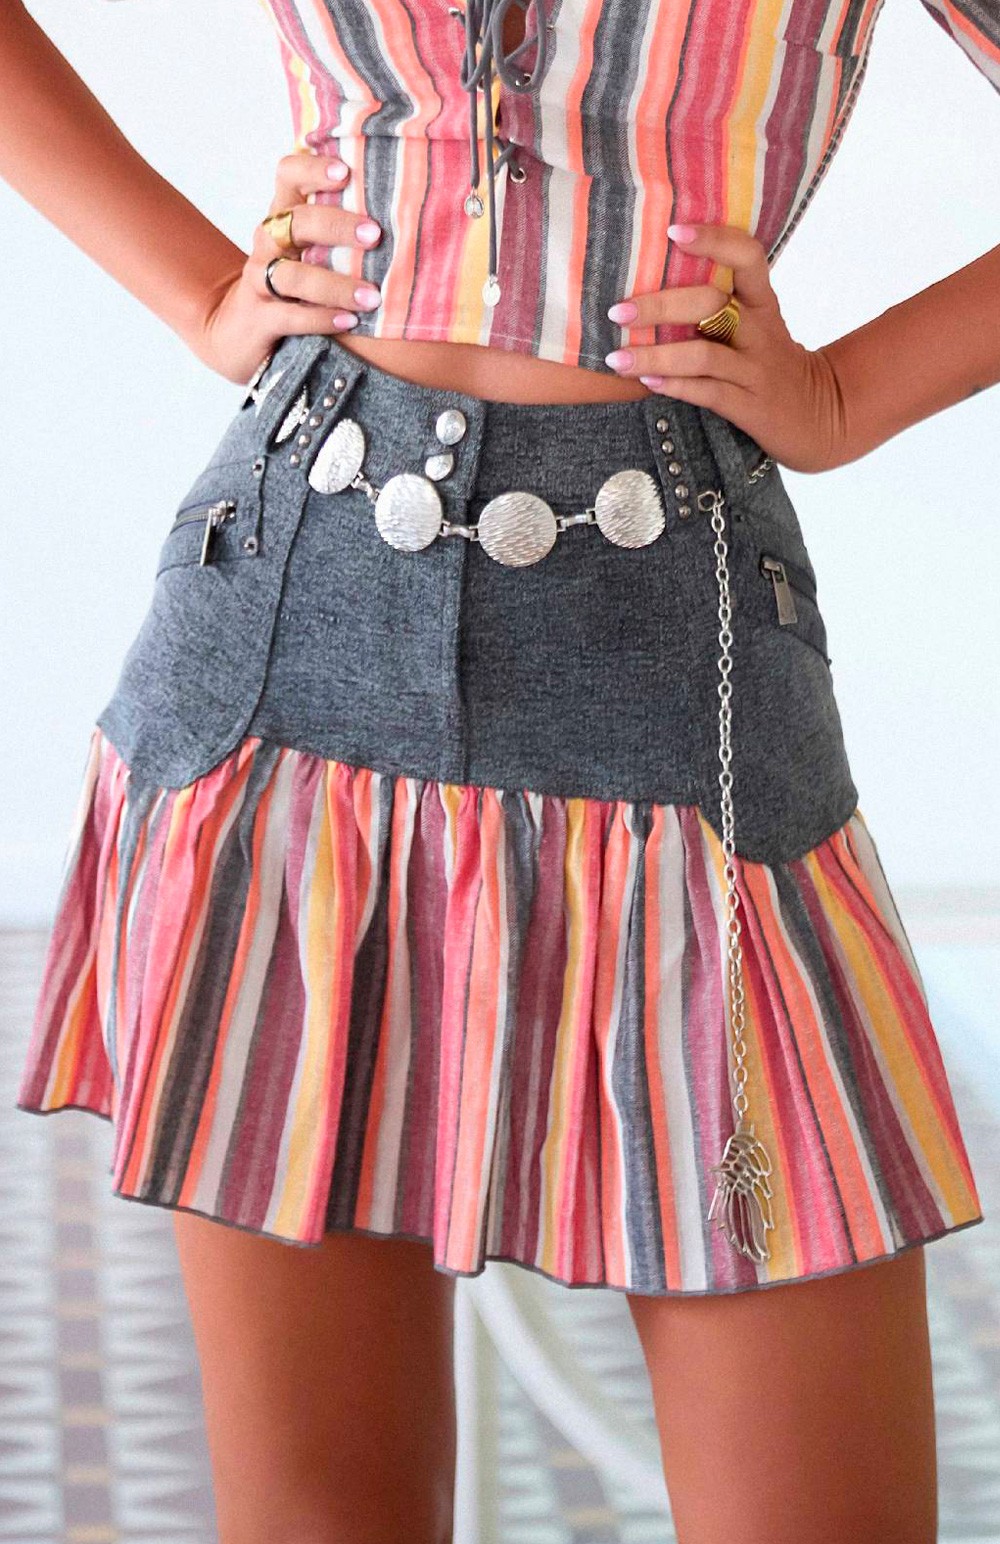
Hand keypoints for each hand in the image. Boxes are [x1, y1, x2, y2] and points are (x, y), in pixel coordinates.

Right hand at [183, 150, 383, 384]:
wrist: (239, 330)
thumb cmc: (293, 284)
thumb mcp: (309, 249)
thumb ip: (340, 229)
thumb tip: (406, 214)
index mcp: (282, 215)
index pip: (288, 175)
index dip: (313, 169)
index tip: (346, 172)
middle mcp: (268, 242)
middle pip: (297, 221)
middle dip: (336, 226)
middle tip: (374, 235)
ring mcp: (260, 280)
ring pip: (292, 275)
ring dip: (335, 284)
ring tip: (372, 296)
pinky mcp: (260, 318)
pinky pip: (291, 317)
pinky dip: (322, 318)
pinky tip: (350, 321)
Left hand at [604, 223, 848, 473]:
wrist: (815, 416)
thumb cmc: (767, 364)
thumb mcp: (757, 326)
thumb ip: (720, 304)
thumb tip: (653, 279)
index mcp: (763, 302)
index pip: (747, 256)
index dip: (714, 240)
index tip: (673, 232)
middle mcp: (761, 331)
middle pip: (711, 304)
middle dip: (660, 306)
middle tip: (618, 311)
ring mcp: (755, 369)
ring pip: (703, 355)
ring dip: (655, 354)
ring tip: (616, 357)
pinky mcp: (749, 406)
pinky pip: (709, 393)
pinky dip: (675, 386)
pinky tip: (647, 381)